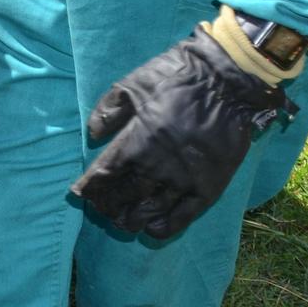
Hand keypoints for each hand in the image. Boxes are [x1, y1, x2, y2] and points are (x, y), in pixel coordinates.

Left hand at [70, 27, 290, 238]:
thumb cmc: (176, 77)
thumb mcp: (131, 84)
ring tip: (122, 223)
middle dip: (109, 205)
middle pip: (125, 196)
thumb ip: (108, 110)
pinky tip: (153, 229)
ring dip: (132, 219)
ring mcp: (184, 179)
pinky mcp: (209, 186)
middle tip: (101, 209)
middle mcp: (157, 166)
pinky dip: (166, 227)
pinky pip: (184, 216)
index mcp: (135, 141)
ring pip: (151, 210)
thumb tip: (93, 134)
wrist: (227, 81)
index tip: (80, 193)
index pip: (105, 174)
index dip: (90, 187)